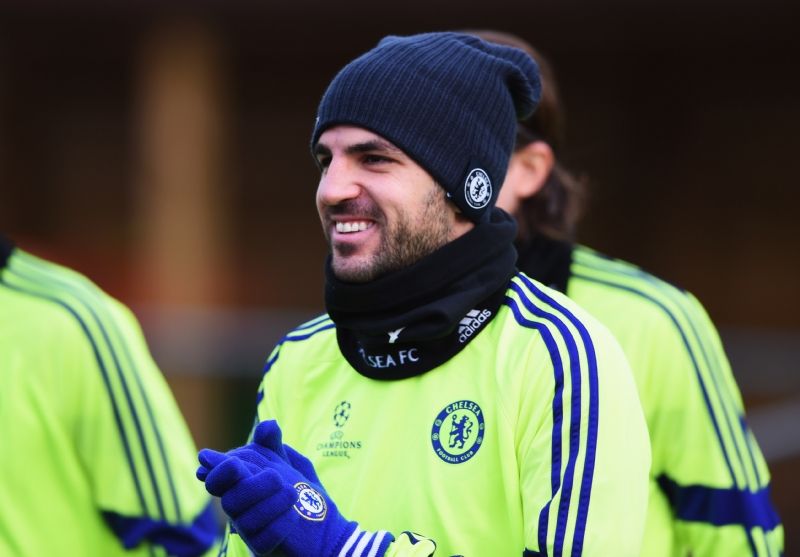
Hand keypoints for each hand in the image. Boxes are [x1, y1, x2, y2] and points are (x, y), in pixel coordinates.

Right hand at [197, 420, 392, 556]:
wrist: (325, 528)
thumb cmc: (301, 492)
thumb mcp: (289, 465)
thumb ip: (275, 446)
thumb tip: (268, 424)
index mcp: (241, 487)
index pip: (217, 480)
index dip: (219, 471)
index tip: (234, 464)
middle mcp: (240, 511)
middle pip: (229, 499)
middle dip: (253, 485)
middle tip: (277, 477)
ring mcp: (250, 532)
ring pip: (245, 520)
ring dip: (270, 502)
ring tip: (292, 493)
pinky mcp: (263, 549)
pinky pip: (264, 538)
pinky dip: (280, 523)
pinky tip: (294, 515)